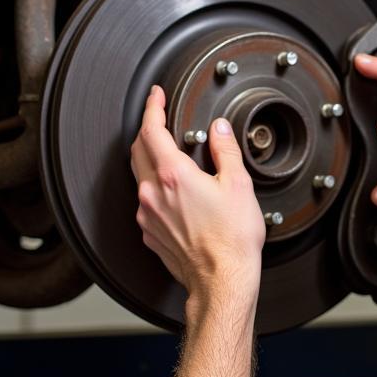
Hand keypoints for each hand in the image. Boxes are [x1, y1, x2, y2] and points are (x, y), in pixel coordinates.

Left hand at [131, 86, 264, 299]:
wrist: (221, 280)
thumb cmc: (232, 240)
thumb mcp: (238, 184)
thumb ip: (225, 150)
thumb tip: (220, 130)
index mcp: (173, 175)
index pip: (151, 129)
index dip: (152, 107)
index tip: (156, 96)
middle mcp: (153, 194)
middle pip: (138, 149)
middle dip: (147, 129)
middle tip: (159, 118)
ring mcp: (148, 215)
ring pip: (139, 175)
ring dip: (149, 157)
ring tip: (167, 152)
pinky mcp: (150, 234)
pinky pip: (145, 202)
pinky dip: (154, 187)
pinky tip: (172, 191)